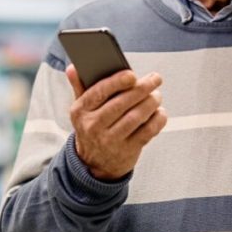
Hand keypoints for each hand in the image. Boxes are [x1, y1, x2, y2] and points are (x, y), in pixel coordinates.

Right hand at [65, 65, 167, 180]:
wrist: (93, 163)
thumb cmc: (91, 127)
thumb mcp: (82, 109)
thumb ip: (80, 87)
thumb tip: (73, 68)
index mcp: (80, 111)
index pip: (99, 92)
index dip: (117, 81)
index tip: (132, 74)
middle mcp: (93, 126)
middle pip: (121, 103)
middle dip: (142, 88)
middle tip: (155, 79)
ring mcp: (110, 140)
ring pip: (136, 117)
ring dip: (151, 103)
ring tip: (157, 95)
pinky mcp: (127, 151)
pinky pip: (147, 132)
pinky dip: (157, 119)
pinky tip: (159, 112)